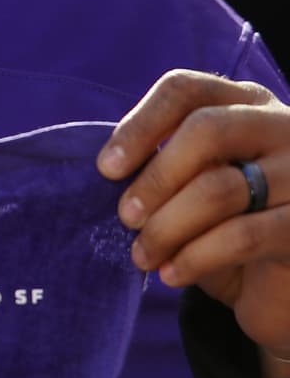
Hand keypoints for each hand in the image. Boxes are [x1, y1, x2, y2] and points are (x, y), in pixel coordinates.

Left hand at [98, 70, 289, 358]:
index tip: (106, 168)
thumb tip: (110, 169)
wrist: (276, 287)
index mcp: (246, 104)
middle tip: (125, 216)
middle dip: (155, 177)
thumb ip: (165, 165)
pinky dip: (194, 257)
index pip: (187, 90)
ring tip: (143, 255)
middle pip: (206, 129)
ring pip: (219, 188)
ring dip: (166, 227)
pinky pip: (241, 236)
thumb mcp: (194, 184)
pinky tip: (172, 273)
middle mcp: (280, 126)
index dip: (140, 125)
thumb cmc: (224, 226)